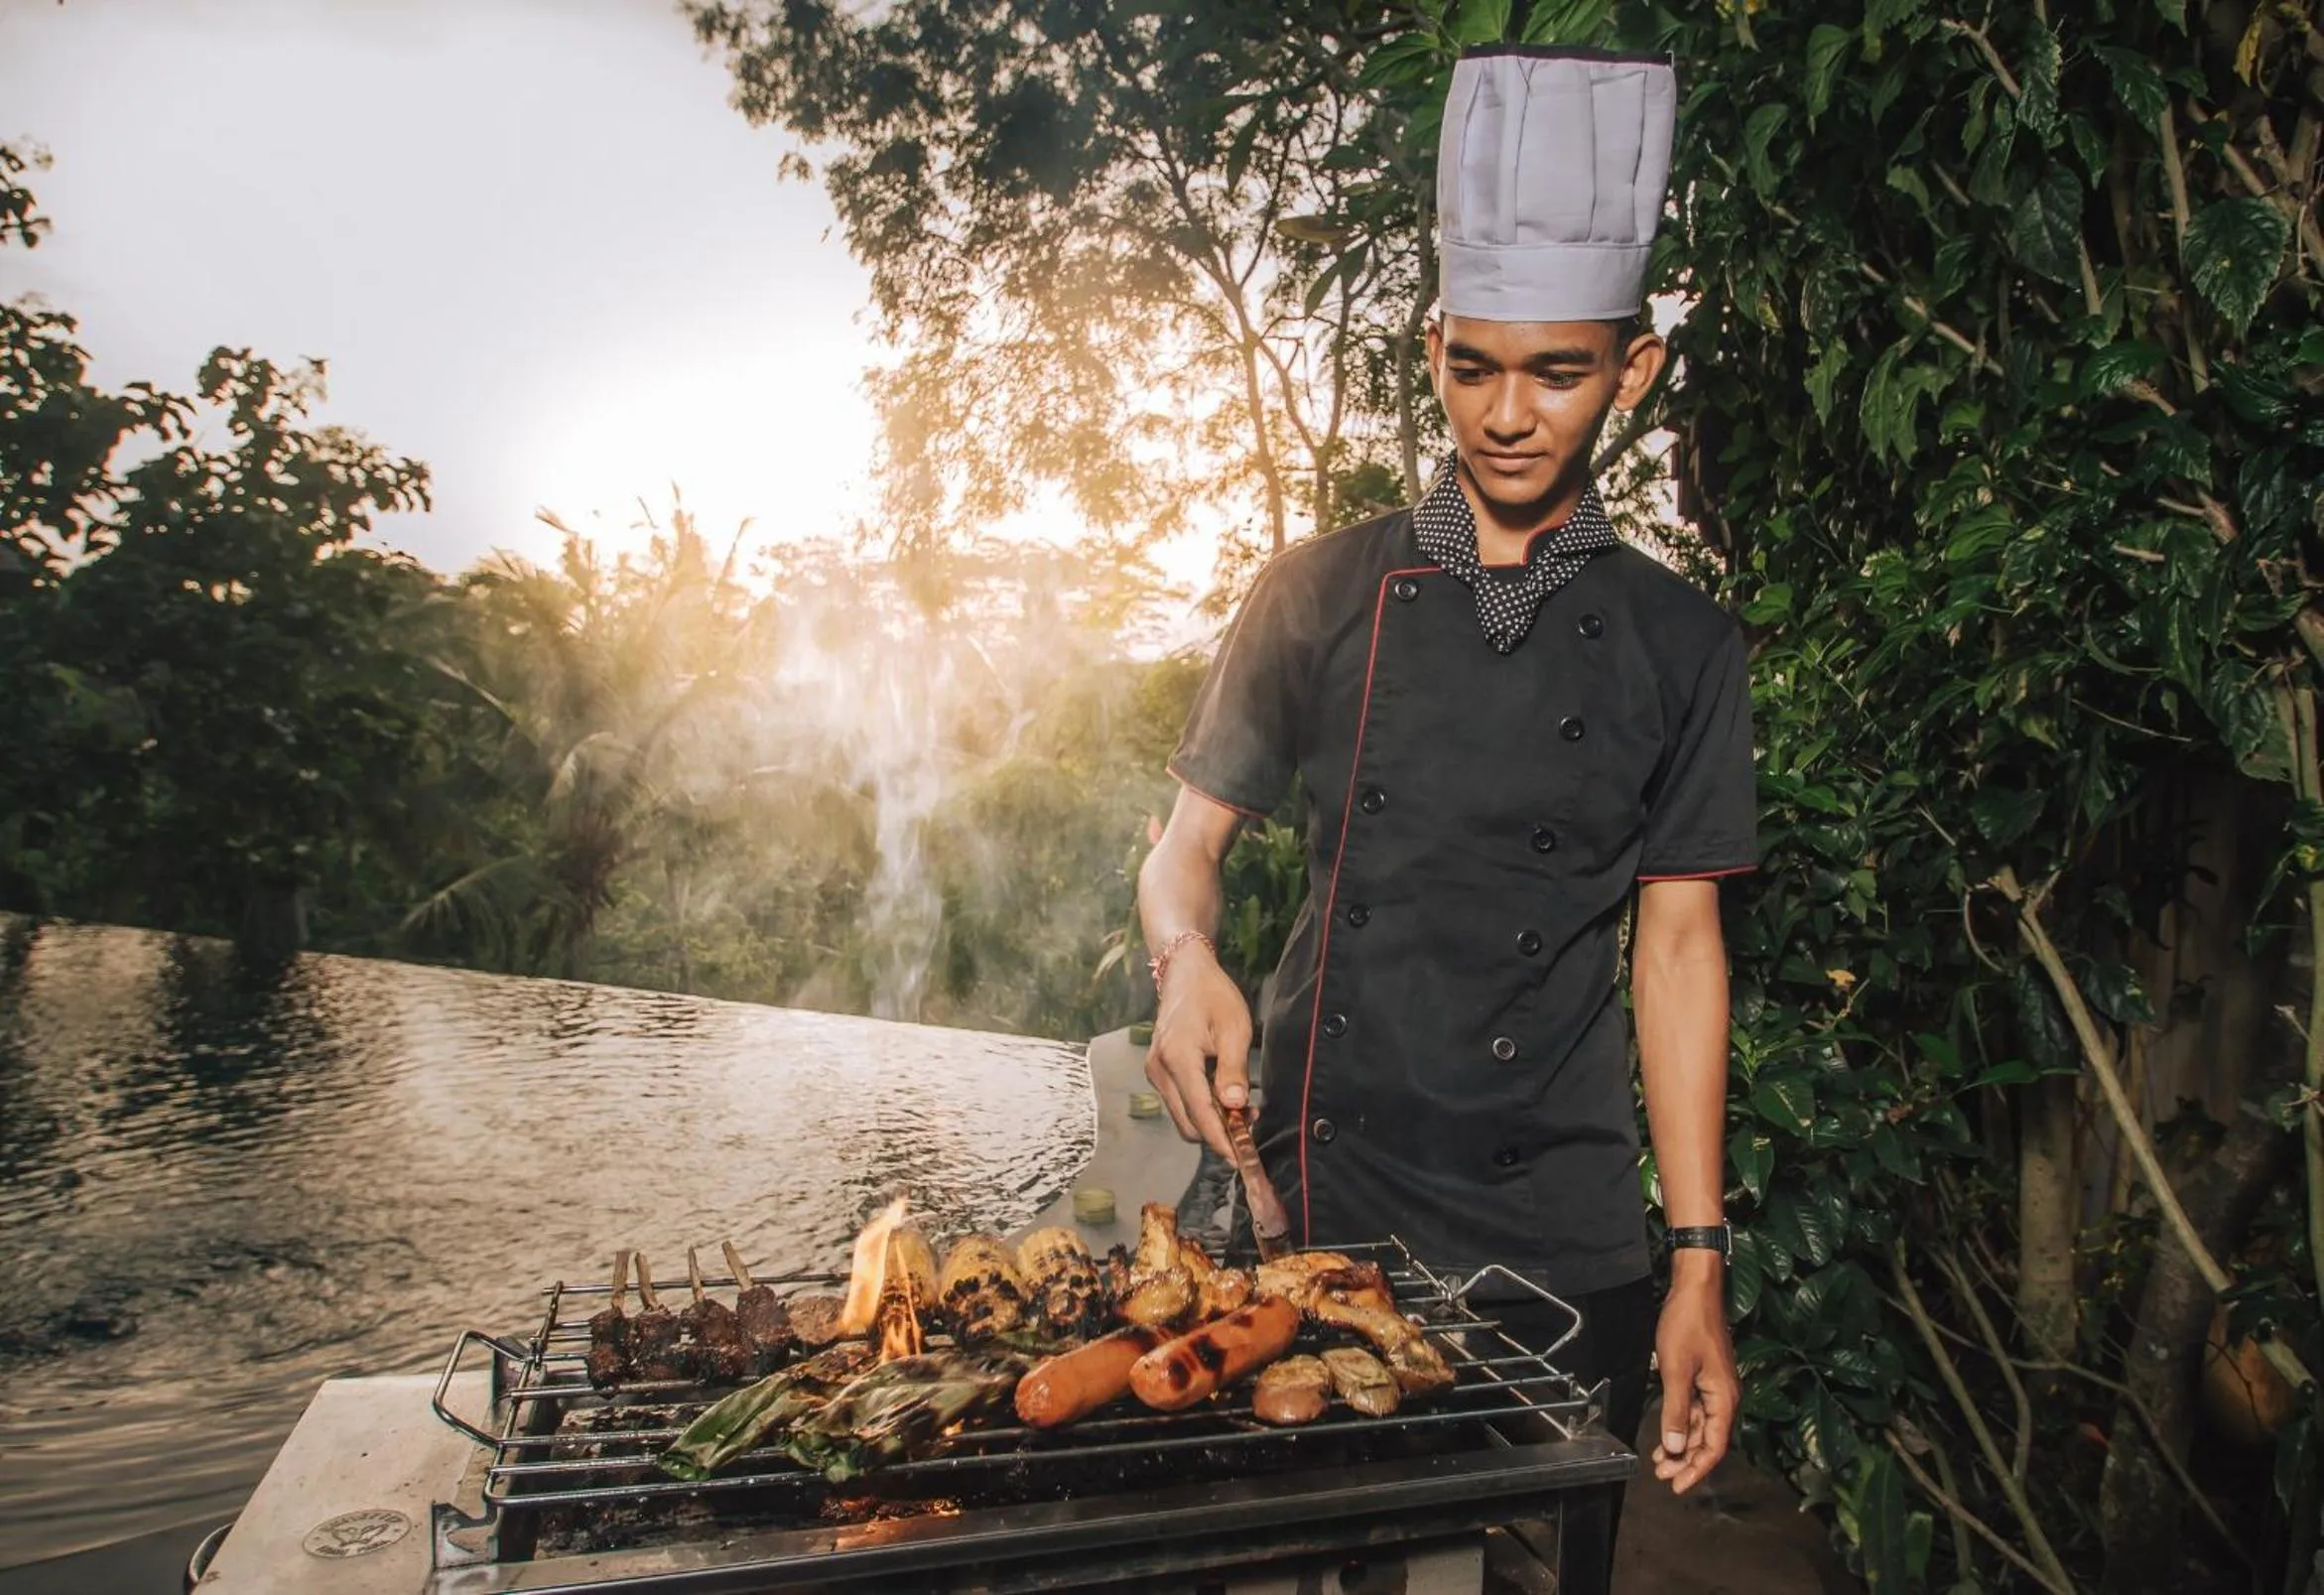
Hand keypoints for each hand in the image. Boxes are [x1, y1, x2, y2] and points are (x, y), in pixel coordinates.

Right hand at [1143, 945, 1251, 1159]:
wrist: (1184, 973)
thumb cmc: (1213, 996)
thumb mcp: (1234, 1028)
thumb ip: (1233, 1070)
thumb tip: (1235, 1106)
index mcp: (1178, 1059)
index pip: (1200, 1114)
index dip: (1221, 1140)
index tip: (1240, 1158)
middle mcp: (1159, 1070)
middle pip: (1188, 1123)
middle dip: (1218, 1134)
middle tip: (1250, 1129)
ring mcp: (1155, 1071)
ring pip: (1183, 1116)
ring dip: (1210, 1122)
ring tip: (1241, 1111)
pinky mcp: (1157, 1070)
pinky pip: (1179, 1102)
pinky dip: (1200, 1109)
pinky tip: (1223, 1098)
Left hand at [1651, 1265, 1737, 1493]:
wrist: (1695, 1289)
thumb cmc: (1688, 1324)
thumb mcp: (1676, 1370)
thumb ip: (1676, 1410)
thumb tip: (1675, 1447)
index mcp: (1725, 1398)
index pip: (1714, 1446)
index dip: (1696, 1469)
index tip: (1678, 1486)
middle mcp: (1725, 1397)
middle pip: (1708, 1440)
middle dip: (1686, 1460)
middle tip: (1663, 1476)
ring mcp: (1715, 1387)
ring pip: (1700, 1426)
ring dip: (1681, 1444)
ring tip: (1660, 1460)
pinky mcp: (1705, 1377)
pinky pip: (1695, 1409)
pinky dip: (1680, 1423)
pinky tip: (1666, 1433)